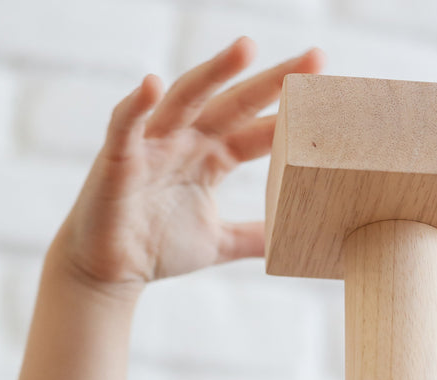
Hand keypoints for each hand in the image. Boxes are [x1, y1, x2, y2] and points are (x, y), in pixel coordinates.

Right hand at [50, 37, 325, 295]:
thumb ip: (254, 237)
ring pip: (185, 99)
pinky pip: (126, 125)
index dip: (288, 112)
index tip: (326, 91)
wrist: (110, 272)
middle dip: (270, 80)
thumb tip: (293, 242)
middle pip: (233, 103)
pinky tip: (152, 84)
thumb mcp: (219, 244)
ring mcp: (153, 146)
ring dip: (214, 73)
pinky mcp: (118, 160)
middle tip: (314, 57)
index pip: (257, 129)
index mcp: (212, 158)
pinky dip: (137, 105)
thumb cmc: (158, 249)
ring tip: (246, 49)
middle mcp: (186, 141)